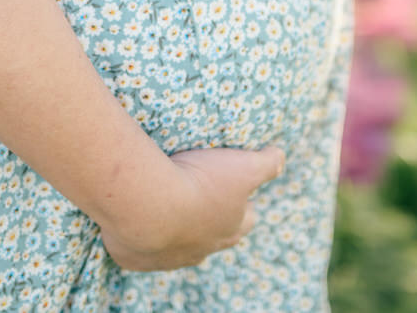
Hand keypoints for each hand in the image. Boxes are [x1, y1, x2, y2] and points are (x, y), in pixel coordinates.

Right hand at [98, 144, 285, 271]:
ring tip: (166, 209)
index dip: (245, 205)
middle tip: (203, 199)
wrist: (150, 205)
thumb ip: (268, 163)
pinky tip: (136, 221)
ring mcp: (169, 258)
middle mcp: (203, 248)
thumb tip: (280, 157)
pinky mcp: (137, 259)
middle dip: (213, 221)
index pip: (247, 220)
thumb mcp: (244, 166)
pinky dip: (140, 238)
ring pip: (178, 248)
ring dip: (175, 230)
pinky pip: (142, 251)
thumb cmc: (201, 183)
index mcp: (230, 228)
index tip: (238, 190)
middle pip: (215, 238)